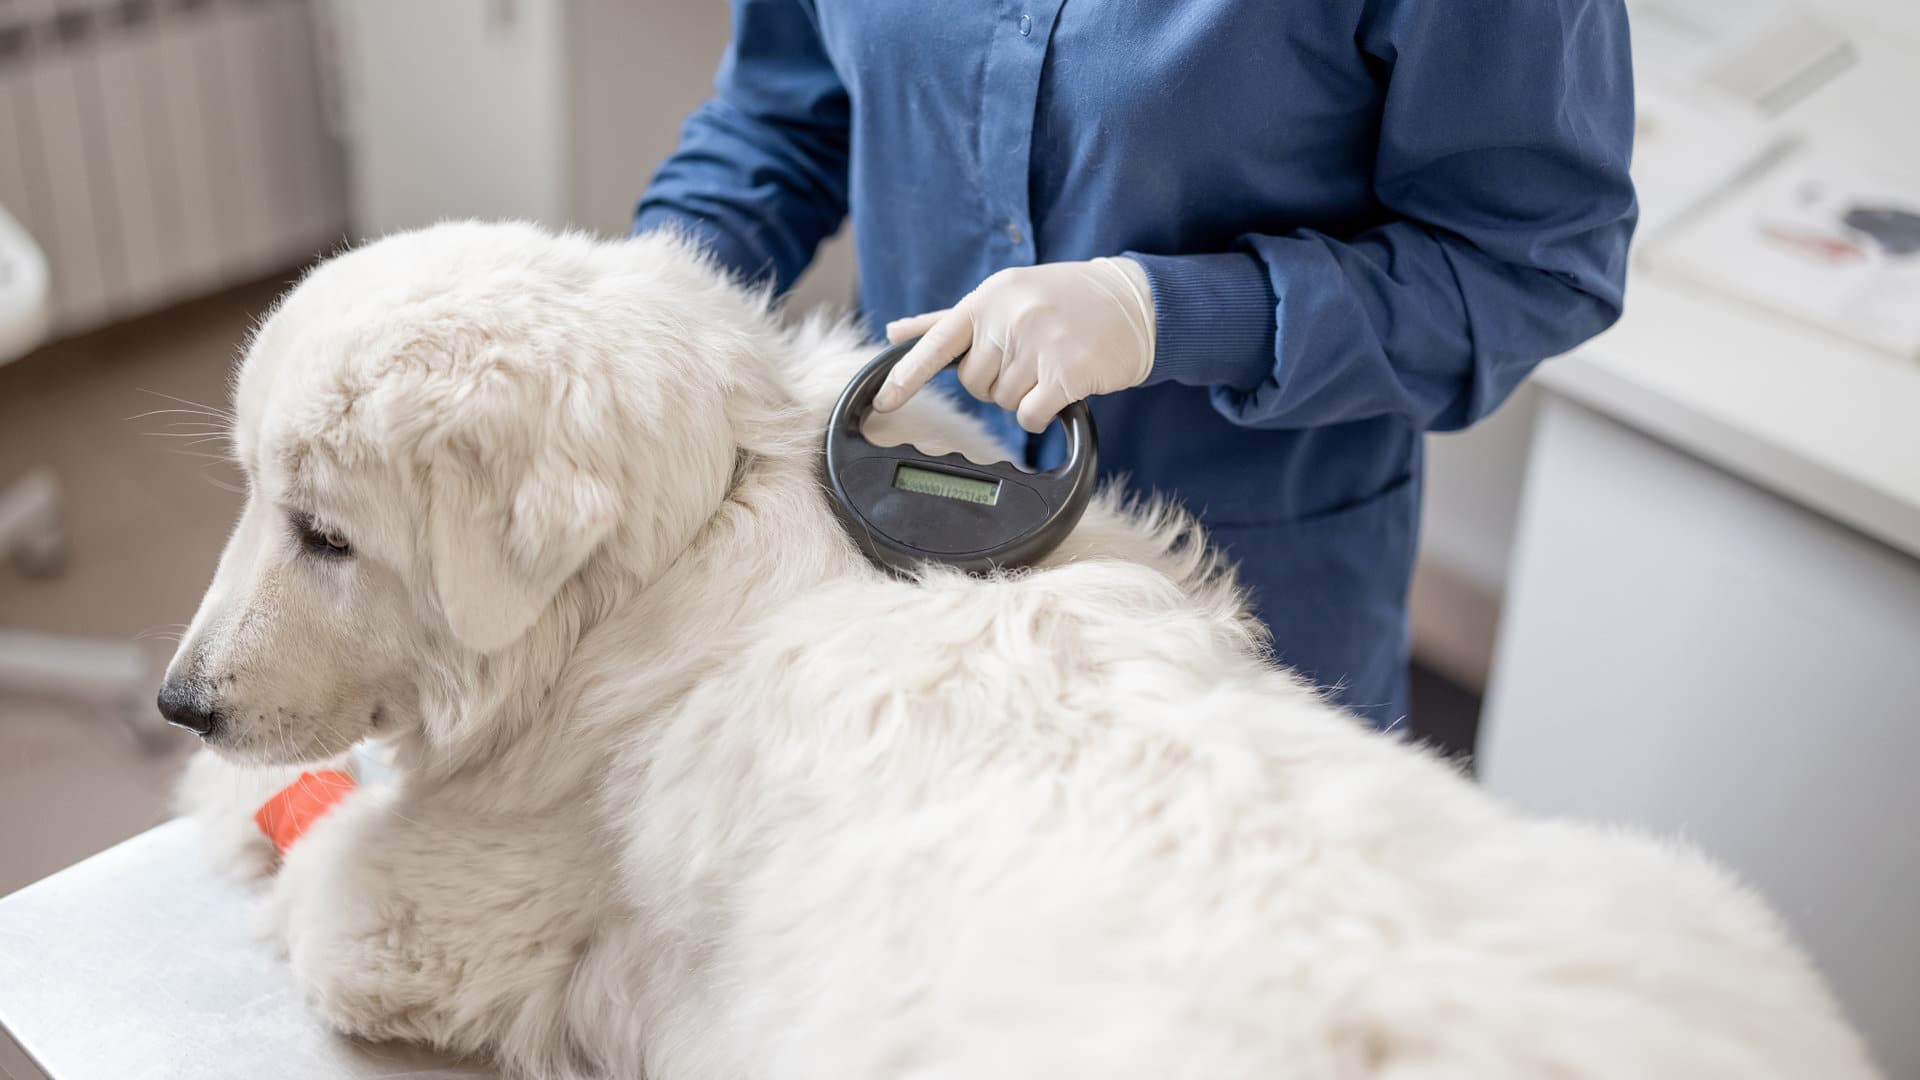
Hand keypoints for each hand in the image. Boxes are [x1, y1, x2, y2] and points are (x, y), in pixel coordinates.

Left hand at [875, 257, 1155, 432]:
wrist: (1133, 303)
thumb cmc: (1063, 300)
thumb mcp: (1004, 296)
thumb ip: (948, 320)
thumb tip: (894, 331)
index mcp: (989, 298)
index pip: (936, 342)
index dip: (906, 375)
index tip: (883, 401)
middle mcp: (1010, 317)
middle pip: (974, 383)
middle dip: (997, 382)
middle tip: (1029, 357)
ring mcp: (1039, 343)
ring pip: (1003, 402)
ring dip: (1024, 395)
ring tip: (1050, 364)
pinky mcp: (1066, 372)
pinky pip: (1029, 417)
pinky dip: (1041, 414)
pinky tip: (1061, 390)